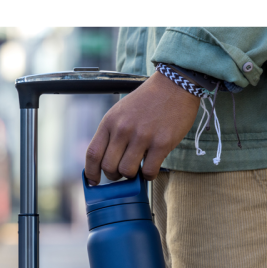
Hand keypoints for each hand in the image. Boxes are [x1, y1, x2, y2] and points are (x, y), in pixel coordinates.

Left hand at [85, 70, 199, 183]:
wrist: (175, 85)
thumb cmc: (147, 101)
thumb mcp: (121, 112)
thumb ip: (112, 134)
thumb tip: (106, 162)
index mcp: (110, 121)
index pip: (93, 153)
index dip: (91, 172)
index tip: (94, 182)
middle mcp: (123, 129)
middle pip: (108, 167)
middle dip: (114, 175)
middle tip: (122, 172)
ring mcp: (142, 136)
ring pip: (127, 172)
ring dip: (131, 176)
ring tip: (138, 168)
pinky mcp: (162, 143)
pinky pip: (148, 171)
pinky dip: (148, 175)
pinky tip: (151, 167)